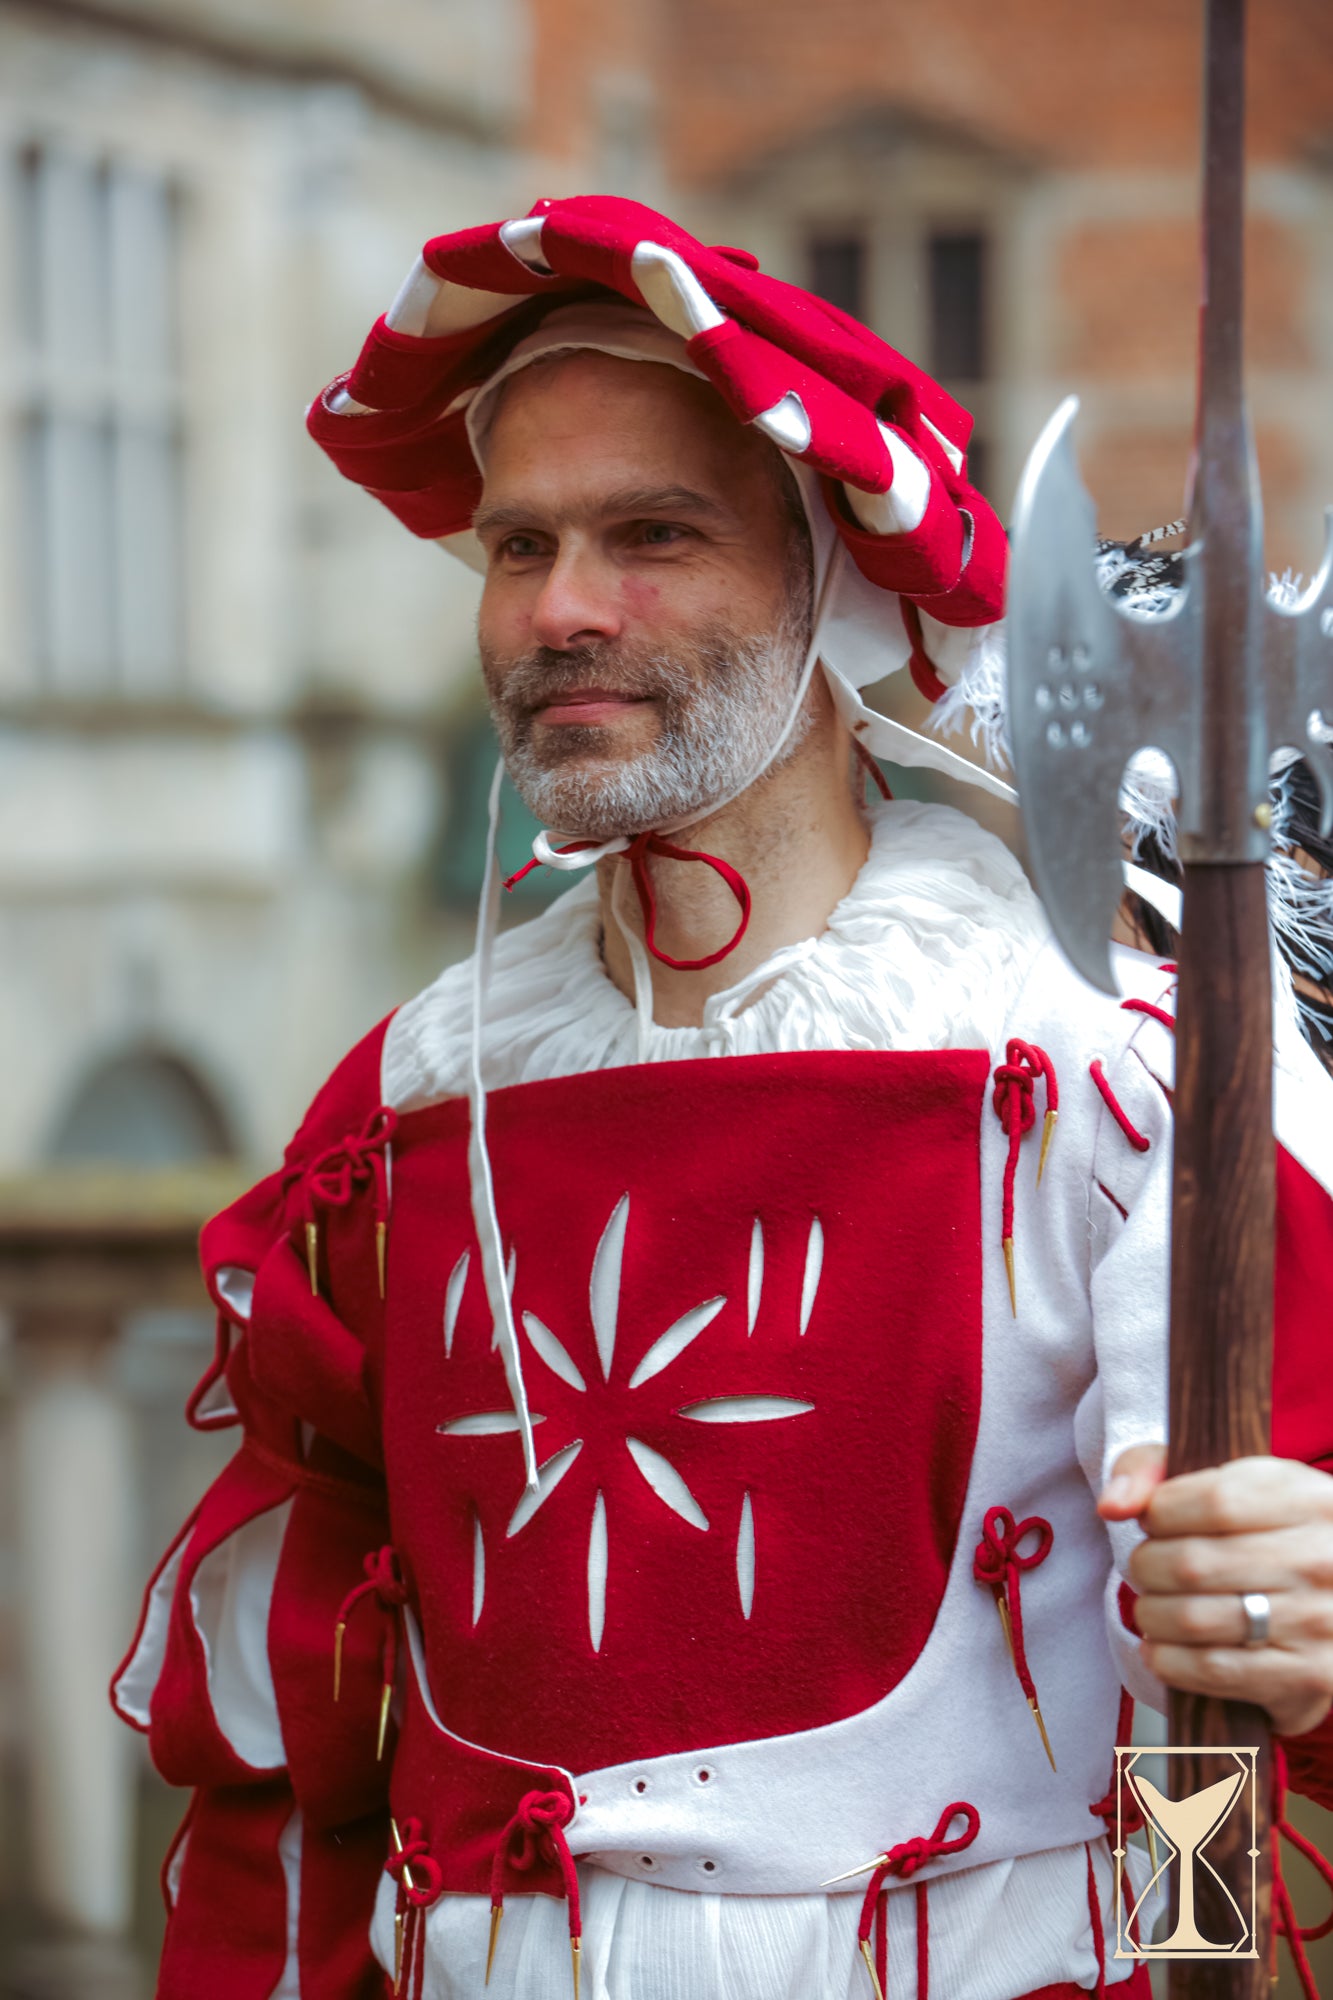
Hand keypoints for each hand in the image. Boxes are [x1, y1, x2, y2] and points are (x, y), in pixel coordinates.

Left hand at [1099, 1445, 1332, 1738]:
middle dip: (1146, 1566)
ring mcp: (1318, 1622)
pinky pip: (1212, 1670)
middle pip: (1192, 1563)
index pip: (1212, 1500)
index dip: (1162, 1512)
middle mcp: (1320, 1559)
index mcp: (1307, 1498)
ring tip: (1153, 1608)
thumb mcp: (1228, 1481)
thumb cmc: (1266, 1534)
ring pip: (1193, 1619)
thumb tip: (1111, 1505)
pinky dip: (1168, 1660)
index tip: (1155, 1521)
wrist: (1329, 1602)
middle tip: (1148, 1569)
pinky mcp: (1308, 1677)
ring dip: (1151, 1615)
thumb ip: (1155, 1470)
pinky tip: (1163, 1648)